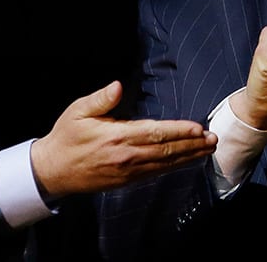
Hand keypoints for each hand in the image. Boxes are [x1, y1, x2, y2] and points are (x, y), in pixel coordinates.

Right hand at [30, 81, 216, 197]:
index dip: (179, 131)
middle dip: (192, 144)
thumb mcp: (78, 111)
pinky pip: (155, 173)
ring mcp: (128, 171)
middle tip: (213, 139)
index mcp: (117, 136)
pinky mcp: (126, 181)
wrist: (53, 170)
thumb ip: (100, 99)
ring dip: (188, 157)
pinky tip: (186, 161)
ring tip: (207, 150)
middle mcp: (126, 156)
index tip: (198, 128)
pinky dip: (173, 167)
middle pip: (166, 151)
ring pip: (165, 164)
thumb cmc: (66, 137)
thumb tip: (118, 86)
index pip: (155, 133)